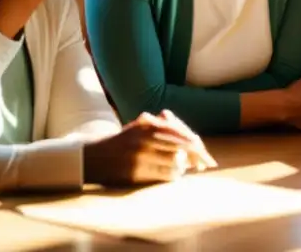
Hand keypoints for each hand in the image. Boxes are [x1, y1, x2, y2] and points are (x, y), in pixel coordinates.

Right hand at [82, 111, 216, 185]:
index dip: (198, 147)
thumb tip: (195, 141)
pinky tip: (172, 174)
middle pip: (183, 148)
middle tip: (205, 165)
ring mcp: (140, 156)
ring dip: (183, 167)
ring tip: (182, 168)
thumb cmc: (125, 142)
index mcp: (149, 124)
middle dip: (197, 158)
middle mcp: (145, 138)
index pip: (182, 135)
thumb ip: (166, 126)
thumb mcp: (142, 126)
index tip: (207, 158)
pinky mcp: (135, 173)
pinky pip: (164, 175)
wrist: (93, 158)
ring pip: (176, 163)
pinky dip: (173, 175)